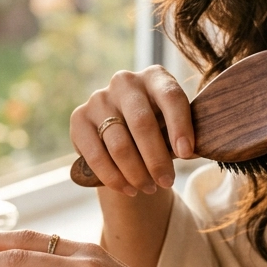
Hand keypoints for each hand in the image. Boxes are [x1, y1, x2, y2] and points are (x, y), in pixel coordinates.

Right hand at [69, 65, 193, 196]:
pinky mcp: (79, 119)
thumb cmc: (159, 129)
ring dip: (136, 173)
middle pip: (142, 123)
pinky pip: (96, 155)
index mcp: (155, 77)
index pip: (170, 97)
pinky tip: (128, 189)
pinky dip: (113, 177)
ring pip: (119, 143)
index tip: (186, 154)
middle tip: (167, 182)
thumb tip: (188, 153)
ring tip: (149, 188)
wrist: (124, 132)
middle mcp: (125, 82)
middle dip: (156, 159)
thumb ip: (183, 138)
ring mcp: (99, 99)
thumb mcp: (174, 128)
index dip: (180, 126)